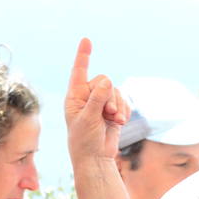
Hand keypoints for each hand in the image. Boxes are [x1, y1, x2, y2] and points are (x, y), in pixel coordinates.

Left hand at [64, 37, 131, 163]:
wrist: (96, 158)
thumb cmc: (85, 141)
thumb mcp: (89, 119)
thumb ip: (97, 99)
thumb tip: (106, 80)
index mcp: (74, 97)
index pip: (78, 72)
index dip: (83, 56)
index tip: (86, 40)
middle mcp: (87, 97)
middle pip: (104, 81)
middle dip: (109, 96)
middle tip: (108, 114)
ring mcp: (100, 103)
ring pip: (115, 90)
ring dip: (117, 105)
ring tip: (114, 120)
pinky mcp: (112, 110)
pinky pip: (123, 100)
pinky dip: (124, 110)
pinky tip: (120, 122)